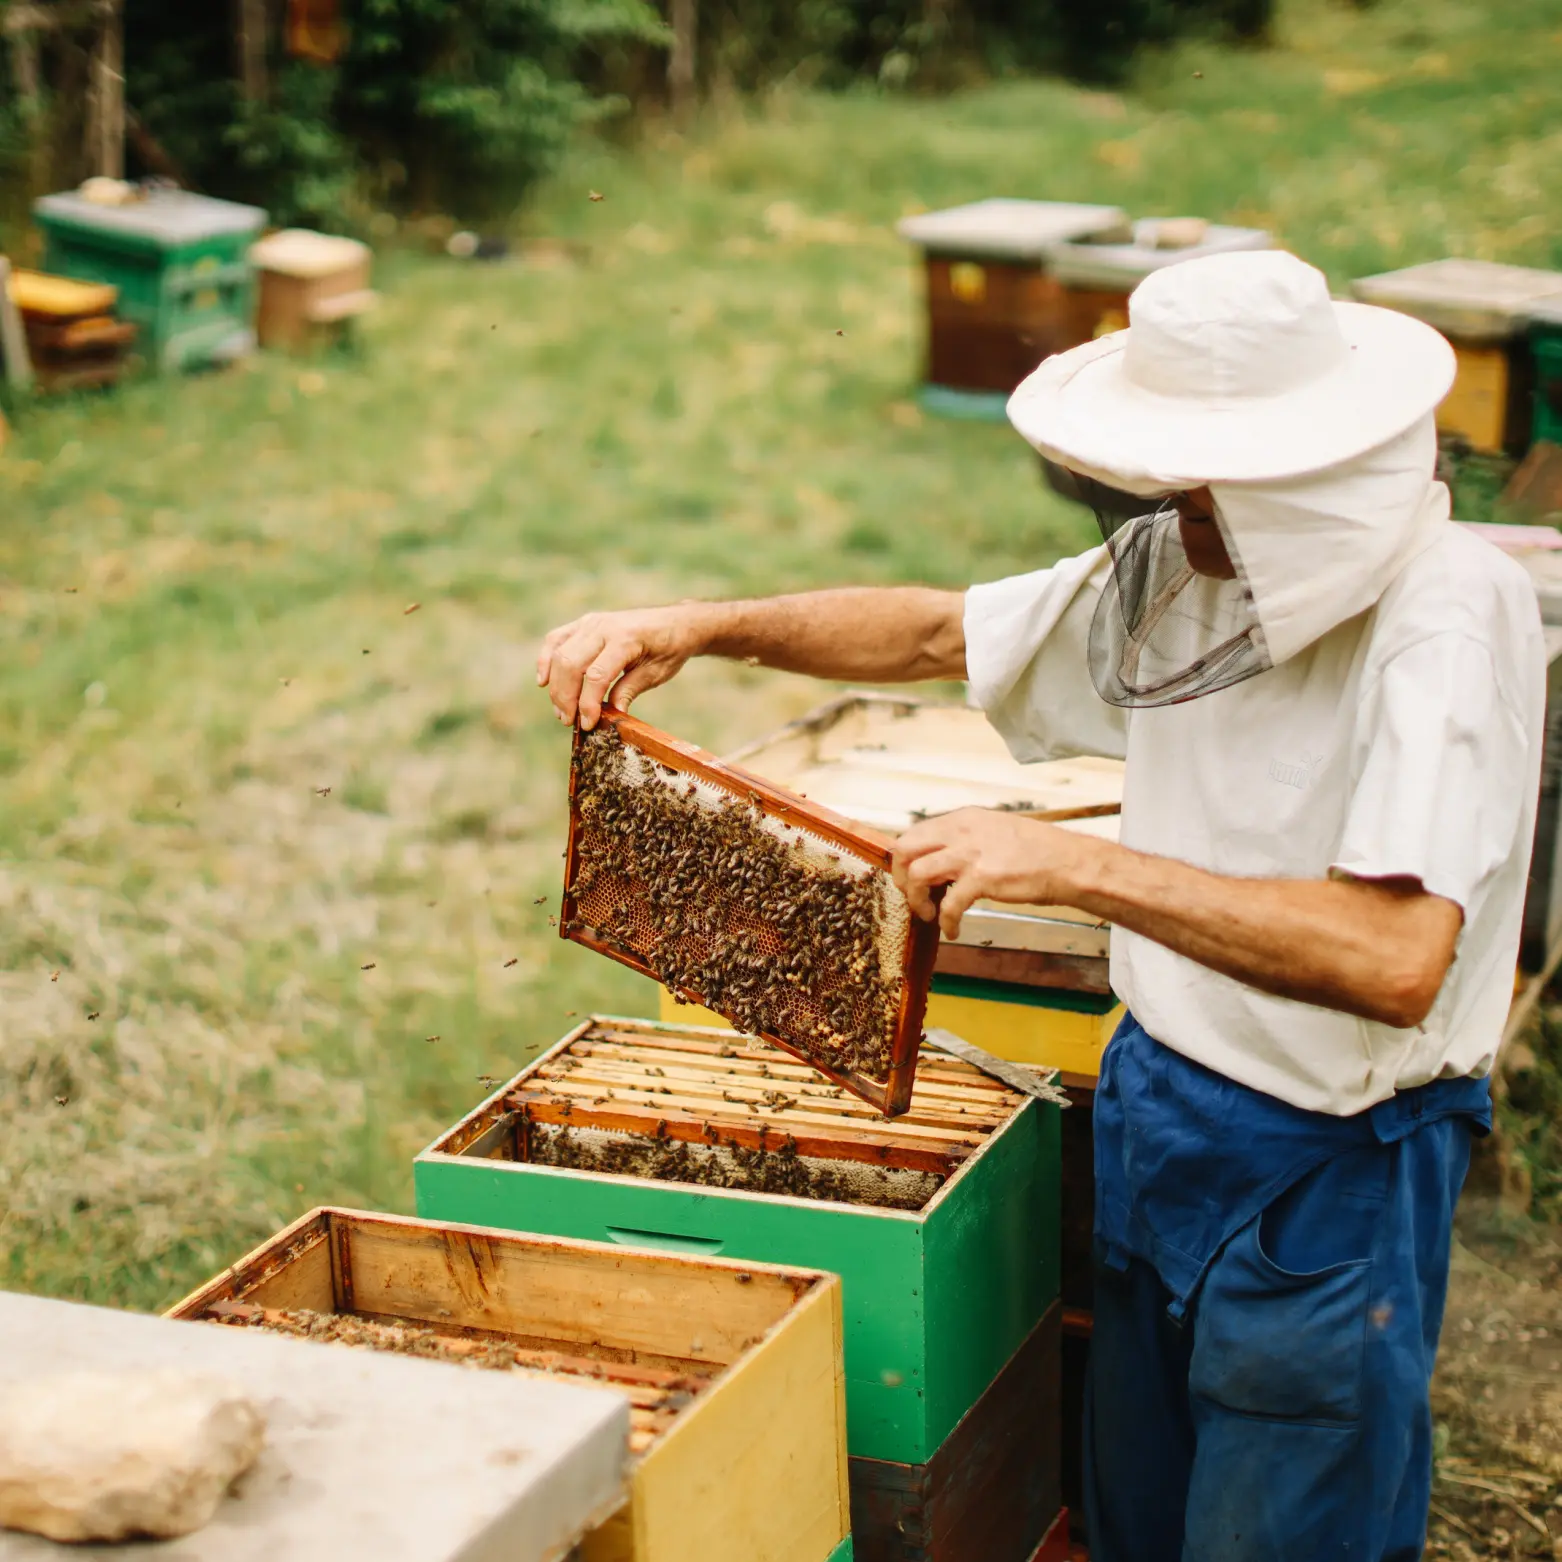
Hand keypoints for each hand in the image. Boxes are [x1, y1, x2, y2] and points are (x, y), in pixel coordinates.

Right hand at [536, 606, 703, 728]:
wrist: (674, 622)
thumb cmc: (668, 649)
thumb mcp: (656, 674)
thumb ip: (630, 690)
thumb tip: (611, 715)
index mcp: (625, 639)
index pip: (596, 675)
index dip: (587, 704)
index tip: (587, 724)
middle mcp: (603, 627)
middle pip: (570, 664)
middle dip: (565, 697)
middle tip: (569, 722)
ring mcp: (590, 622)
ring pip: (559, 653)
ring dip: (555, 685)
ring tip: (561, 710)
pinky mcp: (583, 623)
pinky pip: (556, 639)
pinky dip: (545, 660)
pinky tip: (543, 681)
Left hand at [891, 808, 1100, 939]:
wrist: (1068, 863)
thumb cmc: (1037, 851)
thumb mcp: (993, 831)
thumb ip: (965, 839)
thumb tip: (940, 858)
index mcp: (962, 819)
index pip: (914, 833)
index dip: (907, 860)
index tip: (912, 879)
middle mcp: (961, 831)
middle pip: (904, 849)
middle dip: (900, 877)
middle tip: (914, 896)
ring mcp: (970, 854)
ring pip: (916, 874)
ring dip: (917, 900)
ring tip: (930, 915)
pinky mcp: (982, 878)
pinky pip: (948, 904)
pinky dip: (946, 922)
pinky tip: (954, 930)